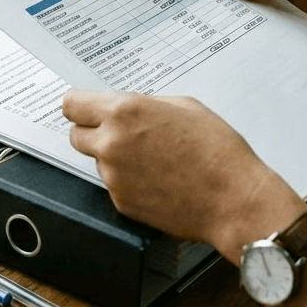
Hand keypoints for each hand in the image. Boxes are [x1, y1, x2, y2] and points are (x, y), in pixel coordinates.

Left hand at [63, 90, 305, 263]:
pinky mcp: (121, 202)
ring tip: (152, 159)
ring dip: (114, 158)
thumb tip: (126, 108)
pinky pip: (114, 185)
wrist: (234, 199)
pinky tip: (157, 179)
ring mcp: (114, 176)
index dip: (80, 106)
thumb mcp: (184, 106)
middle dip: (93, 132)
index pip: (71, 104)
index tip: (84, 109)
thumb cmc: (218, 151)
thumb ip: (145, 104)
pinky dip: (128, 181)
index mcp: (125, 112)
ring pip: (97, 161)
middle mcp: (112, 143)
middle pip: (75, 135)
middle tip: (120, 134)